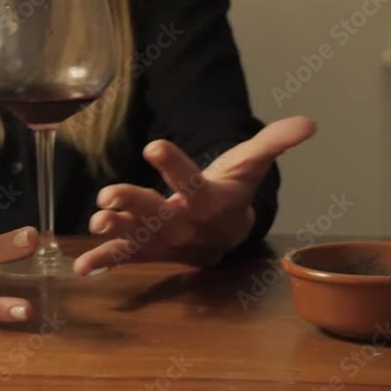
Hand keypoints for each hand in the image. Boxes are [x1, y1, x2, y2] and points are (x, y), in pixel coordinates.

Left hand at [74, 117, 316, 273]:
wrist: (226, 231)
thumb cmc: (234, 189)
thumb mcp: (253, 163)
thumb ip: (274, 142)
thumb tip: (309, 123)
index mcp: (212, 202)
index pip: (194, 184)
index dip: (175, 166)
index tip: (153, 145)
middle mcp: (188, 226)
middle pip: (161, 217)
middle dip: (134, 206)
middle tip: (107, 194)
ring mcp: (167, 242)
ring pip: (140, 239)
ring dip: (116, 234)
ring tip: (94, 223)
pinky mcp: (150, 251)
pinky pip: (127, 258)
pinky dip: (104, 262)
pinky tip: (81, 267)